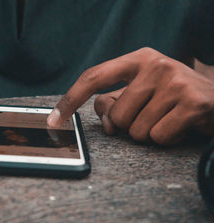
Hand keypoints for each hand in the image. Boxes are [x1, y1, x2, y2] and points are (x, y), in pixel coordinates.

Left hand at [47, 47, 213, 144]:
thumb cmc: (173, 98)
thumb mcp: (142, 92)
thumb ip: (115, 102)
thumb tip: (104, 119)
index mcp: (138, 59)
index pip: (94, 77)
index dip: (70, 100)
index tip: (54, 119)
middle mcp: (155, 65)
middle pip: (116, 116)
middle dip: (130, 125)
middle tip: (152, 115)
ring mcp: (175, 82)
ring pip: (136, 131)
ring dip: (149, 133)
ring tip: (167, 119)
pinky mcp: (193, 103)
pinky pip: (158, 138)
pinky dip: (166, 139)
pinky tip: (180, 126)